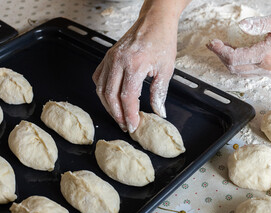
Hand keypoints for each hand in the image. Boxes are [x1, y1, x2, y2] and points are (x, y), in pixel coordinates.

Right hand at [92, 13, 177, 132]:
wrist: (155, 21)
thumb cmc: (162, 41)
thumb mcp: (166, 69)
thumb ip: (159, 93)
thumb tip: (159, 112)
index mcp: (134, 64)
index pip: (127, 97)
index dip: (130, 115)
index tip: (134, 126)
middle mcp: (118, 61)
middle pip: (110, 96)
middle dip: (117, 115)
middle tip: (126, 126)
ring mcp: (110, 58)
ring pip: (101, 89)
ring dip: (108, 106)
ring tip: (119, 116)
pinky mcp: (107, 56)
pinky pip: (98, 77)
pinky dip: (102, 91)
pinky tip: (110, 99)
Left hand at [206, 10, 270, 75]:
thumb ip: (260, 23)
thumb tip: (241, 25)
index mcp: (267, 54)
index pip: (235, 58)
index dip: (221, 51)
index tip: (213, 42)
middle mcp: (266, 66)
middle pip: (234, 67)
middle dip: (221, 56)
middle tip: (214, 44)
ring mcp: (268, 71)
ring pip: (240, 72)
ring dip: (228, 61)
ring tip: (222, 48)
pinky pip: (248, 72)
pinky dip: (237, 65)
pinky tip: (235, 54)